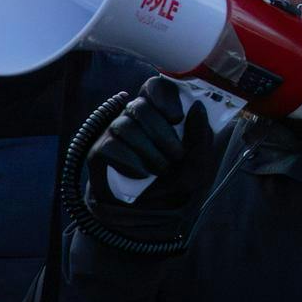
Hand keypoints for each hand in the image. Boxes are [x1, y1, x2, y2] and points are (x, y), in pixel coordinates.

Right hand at [87, 76, 216, 212]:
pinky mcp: (99, 152)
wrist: (149, 214)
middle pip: (140, 106)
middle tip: (176, 155)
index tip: (177, 118)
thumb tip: (198, 107)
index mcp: (159, 113)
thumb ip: (202, 137)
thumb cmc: (175, 181)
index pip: (155, 87)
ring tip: (161, 169)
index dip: (164, 96)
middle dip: (162, 133)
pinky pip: (111, 146)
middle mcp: (134, 118)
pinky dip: (131, 162)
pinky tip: (142, 174)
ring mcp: (114, 133)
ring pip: (125, 126)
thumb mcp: (198, 163)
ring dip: (148, 150)